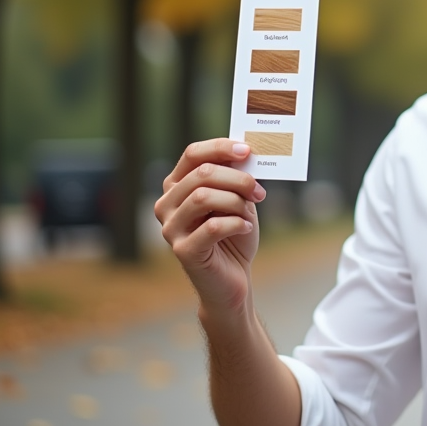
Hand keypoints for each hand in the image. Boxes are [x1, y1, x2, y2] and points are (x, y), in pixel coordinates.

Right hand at [154, 139, 266, 315]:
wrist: (234, 277)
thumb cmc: (235, 233)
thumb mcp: (238, 199)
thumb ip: (237, 178)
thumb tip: (247, 153)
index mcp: (177, 186)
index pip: (192, 154)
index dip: (220, 148)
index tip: (247, 150)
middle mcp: (166, 204)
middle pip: (202, 174)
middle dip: (238, 179)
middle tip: (260, 191)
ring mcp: (170, 228)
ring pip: (204, 197)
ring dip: (236, 201)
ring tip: (250, 211)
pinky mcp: (183, 251)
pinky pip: (212, 227)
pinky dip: (236, 223)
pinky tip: (245, 228)